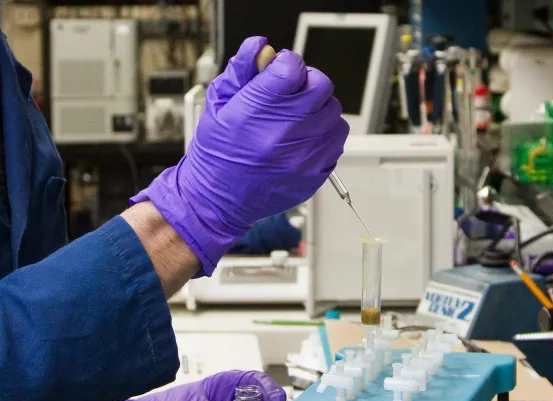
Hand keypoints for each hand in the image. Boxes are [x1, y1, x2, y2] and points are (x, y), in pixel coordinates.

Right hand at [131, 36, 348, 275]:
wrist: (217, 201)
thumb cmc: (216, 154)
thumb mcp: (218, 104)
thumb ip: (242, 70)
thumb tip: (262, 47)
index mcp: (257, 111)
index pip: (293, 67)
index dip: (287, 64)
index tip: (280, 72)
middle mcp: (284, 134)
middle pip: (321, 86)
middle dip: (307, 83)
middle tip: (292, 94)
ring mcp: (303, 156)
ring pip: (333, 113)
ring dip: (319, 109)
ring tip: (298, 118)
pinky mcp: (315, 174)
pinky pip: (337, 142)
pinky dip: (325, 135)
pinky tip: (305, 138)